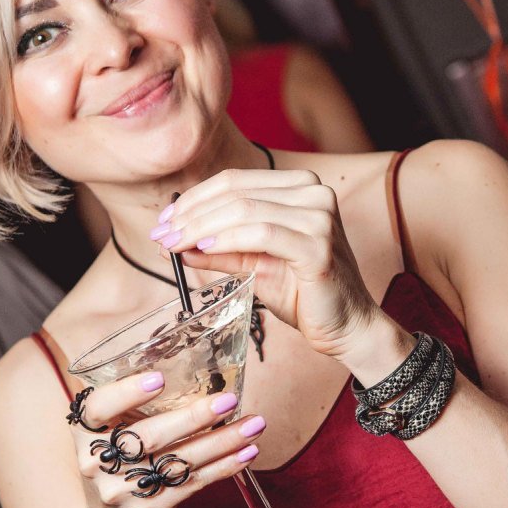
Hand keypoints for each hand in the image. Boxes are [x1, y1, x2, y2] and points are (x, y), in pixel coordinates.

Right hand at [68, 373, 265, 507]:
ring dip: (222, 442)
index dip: (126, 393)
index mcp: (86, 431)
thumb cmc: (119, 454)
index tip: (159, 378)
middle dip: (193, 418)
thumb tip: (185, 354)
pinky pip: (192, 484)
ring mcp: (123, 489)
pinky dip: (224, 467)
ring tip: (253, 424)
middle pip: (149, 437)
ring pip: (179, 461)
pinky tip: (246, 452)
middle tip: (227, 401)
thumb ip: (132, 399)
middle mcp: (99, 462)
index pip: (98, 408)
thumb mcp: (110, 427)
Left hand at [152, 168, 378, 358]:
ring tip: (173, 245)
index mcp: (300, 187)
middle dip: (190, 214)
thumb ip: (215, 249)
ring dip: (200, 227)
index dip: (193, 199)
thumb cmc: (302, 293)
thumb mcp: (252, 264)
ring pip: (244, 211)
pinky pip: (261, 235)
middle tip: (161, 234)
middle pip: (236, 193)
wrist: (346, 326)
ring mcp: (320, 217)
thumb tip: (170, 242)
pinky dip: (226, 241)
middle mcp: (314, 193)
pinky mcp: (319, 246)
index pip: (235, 182)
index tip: (163, 221)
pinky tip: (203, 250)